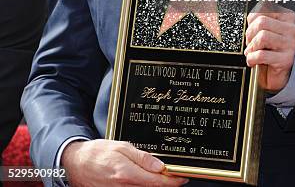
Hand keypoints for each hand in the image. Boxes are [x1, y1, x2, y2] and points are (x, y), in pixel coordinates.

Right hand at [61, 139, 188, 186]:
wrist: (76, 164)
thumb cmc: (98, 153)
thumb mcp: (122, 147)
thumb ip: (142, 158)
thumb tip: (161, 167)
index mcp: (127, 174)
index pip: (157, 183)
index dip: (173, 181)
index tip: (183, 177)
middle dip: (165, 184)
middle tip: (173, 176)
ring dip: (153, 186)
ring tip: (158, 176)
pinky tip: (144, 181)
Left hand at [245, 4, 294, 91]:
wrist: (276, 73)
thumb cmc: (268, 48)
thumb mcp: (264, 29)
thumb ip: (258, 19)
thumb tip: (249, 18)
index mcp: (288, 17)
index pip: (264, 7)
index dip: (252, 19)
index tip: (252, 29)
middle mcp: (292, 29)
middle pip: (262, 21)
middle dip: (250, 33)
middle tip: (250, 43)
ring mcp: (291, 44)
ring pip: (262, 36)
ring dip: (251, 46)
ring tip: (252, 51)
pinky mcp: (287, 60)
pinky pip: (261, 54)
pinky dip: (252, 58)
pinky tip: (253, 61)